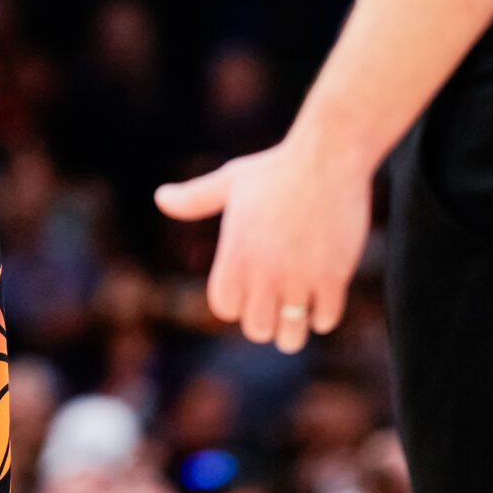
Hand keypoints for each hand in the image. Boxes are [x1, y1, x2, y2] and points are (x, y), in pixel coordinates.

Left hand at [153, 123, 372, 353]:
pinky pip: (325, 320)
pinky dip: (323, 315)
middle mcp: (263, 271)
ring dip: (294, 328)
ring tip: (300, 311)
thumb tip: (160, 198)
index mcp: (235, 254)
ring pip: (291, 336)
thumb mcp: (230, 181)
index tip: (249, 290)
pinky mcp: (332, 276)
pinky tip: (324, 295)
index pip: (225, 307)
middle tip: (277, 304)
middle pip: (257, 329)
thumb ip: (195, 199)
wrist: (326, 156)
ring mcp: (298, 277)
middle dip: (266, 321)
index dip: (237, 303)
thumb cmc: (275, 169)